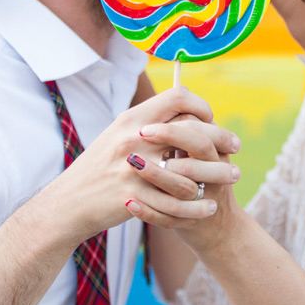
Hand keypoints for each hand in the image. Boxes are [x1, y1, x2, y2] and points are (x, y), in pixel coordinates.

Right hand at [39, 86, 238, 243]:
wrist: (68, 202)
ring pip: (191, 171)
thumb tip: (181, 110)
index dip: (201, 106)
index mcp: (132, 120)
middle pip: (192, 131)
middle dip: (221, 138)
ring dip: (217, 175)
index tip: (212, 119)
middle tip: (236, 147)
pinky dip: (197, 207)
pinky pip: (175, 204)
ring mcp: (134, 170)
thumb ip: (148, 122)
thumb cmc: (99, 167)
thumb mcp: (118, 134)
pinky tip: (210, 207)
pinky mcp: (133, 198)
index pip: (177, 98)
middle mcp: (134, 139)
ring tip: (232, 177)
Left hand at [123, 113, 241, 236]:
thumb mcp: (202, 154)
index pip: (200, 128)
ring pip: (183, 185)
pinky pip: (170, 218)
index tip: (145, 125)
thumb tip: (174, 91)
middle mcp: (216, 173)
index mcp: (215, 152)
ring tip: (132, 165)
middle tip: (141, 134)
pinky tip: (129, 204)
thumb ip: (189, 128)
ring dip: (157, 174)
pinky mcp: (191, 222)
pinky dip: (148, 211)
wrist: (216, 227)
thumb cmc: (200, 181)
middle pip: (198, 147)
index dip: (173, 123)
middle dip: (168, 138)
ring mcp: (205, 199)